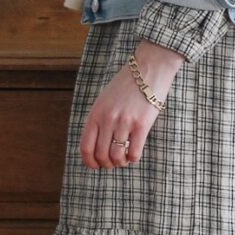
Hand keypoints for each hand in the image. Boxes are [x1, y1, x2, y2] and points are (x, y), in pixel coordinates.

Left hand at [79, 40, 184, 167]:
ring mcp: (124, 122)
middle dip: (107, 164)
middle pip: (101, 155)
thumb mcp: (105, 100)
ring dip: (120, 163)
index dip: (90, 162)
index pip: (86, 147)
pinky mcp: (142, 124)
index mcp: (95, 113)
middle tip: (113, 162)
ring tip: (124, 159)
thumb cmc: (127, 85)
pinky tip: (134, 154)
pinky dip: (133, 158)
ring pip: (117, 156)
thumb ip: (99, 120)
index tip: (95, 166)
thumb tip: (97, 146)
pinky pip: (134, 152)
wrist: (148, 68)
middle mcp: (107, 119)